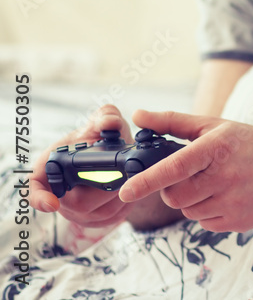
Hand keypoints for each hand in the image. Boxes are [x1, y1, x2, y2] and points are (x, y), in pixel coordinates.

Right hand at [28, 105, 135, 228]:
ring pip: (101, 211)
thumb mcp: (104, 121)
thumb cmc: (101, 137)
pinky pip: (113, 217)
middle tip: (124, 170)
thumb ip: (106, 116)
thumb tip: (109, 123)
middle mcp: (60, 193)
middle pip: (81, 202)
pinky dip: (128, 202)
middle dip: (107, 185)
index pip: (36, 187)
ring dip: (122, 193)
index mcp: (52, 166)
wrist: (115, 153)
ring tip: (130, 174)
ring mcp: (77, 211)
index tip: (52, 203)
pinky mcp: (95, 220)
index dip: (39, 198)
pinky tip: (132, 186)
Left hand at [117, 110, 252, 232]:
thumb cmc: (250, 145)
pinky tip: (228, 197)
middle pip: (174, 195)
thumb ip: (175, 122)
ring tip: (219, 183)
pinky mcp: (235, 222)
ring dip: (194, 199)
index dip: (147, 179)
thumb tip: (138, 115)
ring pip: (187, 210)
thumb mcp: (217, 126)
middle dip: (176, 187)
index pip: (175, 166)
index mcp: (217, 148)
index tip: (126, 191)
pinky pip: (203, 222)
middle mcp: (224, 177)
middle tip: (197, 174)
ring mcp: (231, 202)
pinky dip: (208, 211)